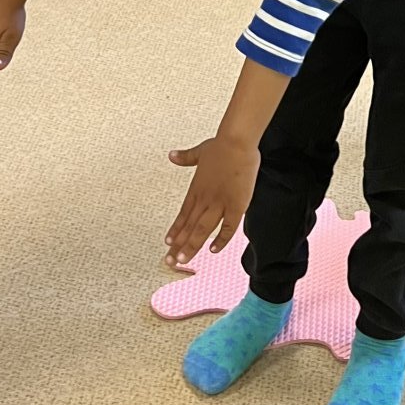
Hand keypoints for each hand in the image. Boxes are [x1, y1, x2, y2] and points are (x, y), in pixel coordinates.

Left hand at [164, 136, 258, 266]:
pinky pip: (228, 227)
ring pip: (202, 230)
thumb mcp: (199, 152)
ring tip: (183, 260)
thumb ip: (185, 157)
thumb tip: (172, 155)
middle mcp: (205, 199)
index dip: (175, 230)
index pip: (182, 215)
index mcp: (196, 189)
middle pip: (189, 227)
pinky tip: (214, 250)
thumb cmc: (221, 146)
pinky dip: (221, 240)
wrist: (236, 143)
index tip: (168, 243)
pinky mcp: (236, 205)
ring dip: (192, 245)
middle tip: (170, 261)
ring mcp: (220, 203)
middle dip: (179, 245)